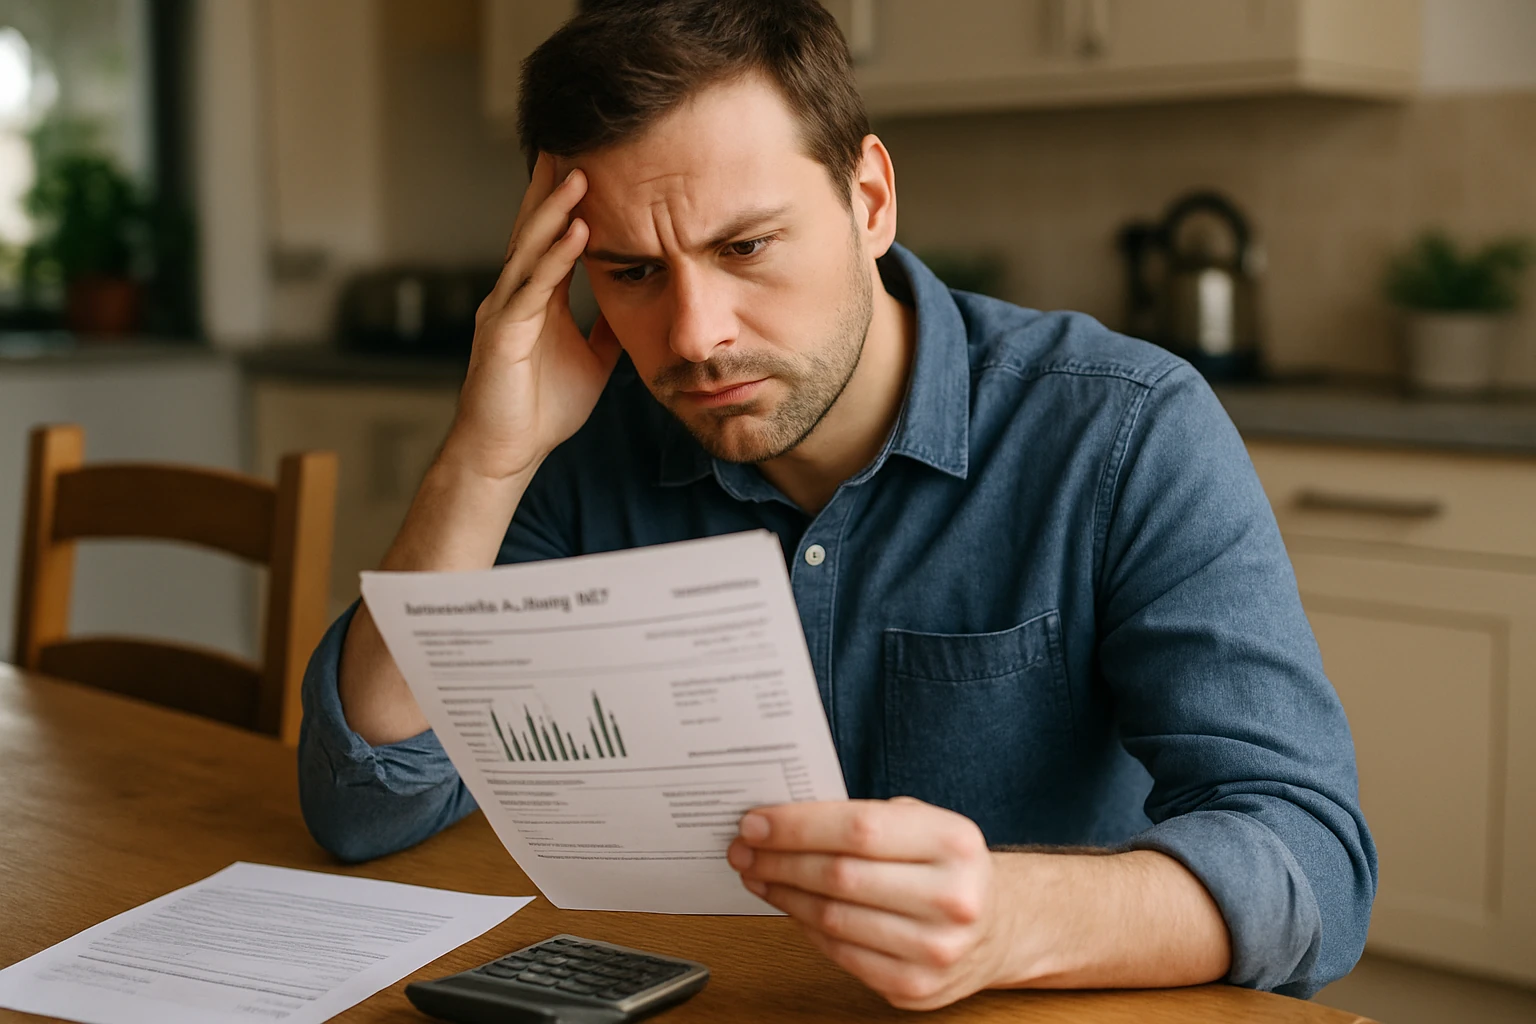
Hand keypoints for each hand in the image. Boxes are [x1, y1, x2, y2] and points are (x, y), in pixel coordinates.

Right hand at [443, 152, 621, 482]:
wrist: (505, 453)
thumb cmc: (540, 410)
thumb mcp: (591, 361)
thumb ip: (606, 329)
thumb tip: (637, 308)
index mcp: (536, 300)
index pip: (553, 238)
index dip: (568, 202)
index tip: (590, 164)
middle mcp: (516, 296)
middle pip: (535, 229)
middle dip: (554, 187)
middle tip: (576, 142)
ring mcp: (505, 311)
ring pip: (532, 249)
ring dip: (556, 211)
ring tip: (581, 175)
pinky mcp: (504, 334)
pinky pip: (533, 287)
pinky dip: (554, 257)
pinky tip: (576, 232)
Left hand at [727, 797, 1009, 1009]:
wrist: (996, 925)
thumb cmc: (945, 865)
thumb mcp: (922, 822)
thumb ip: (862, 819)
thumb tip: (780, 821)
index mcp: (954, 842)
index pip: (858, 829)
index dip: (797, 826)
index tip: (755, 823)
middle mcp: (952, 899)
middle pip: (840, 876)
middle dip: (779, 860)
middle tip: (744, 849)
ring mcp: (936, 950)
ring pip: (833, 919)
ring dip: (784, 894)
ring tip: (759, 874)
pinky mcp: (915, 987)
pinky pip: (840, 954)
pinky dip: (806, 927)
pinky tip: (791, 905)